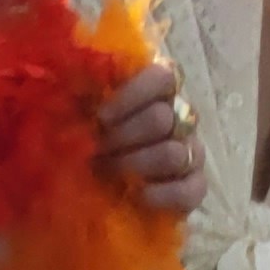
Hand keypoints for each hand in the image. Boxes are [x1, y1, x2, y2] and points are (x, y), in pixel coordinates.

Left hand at [94, 55, 206, 216]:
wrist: (91, 198)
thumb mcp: (79, 116)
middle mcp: (179, 116)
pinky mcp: (193, 186)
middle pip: (161, 118)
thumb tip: (76, 71)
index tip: (101, 117)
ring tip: (108, 173)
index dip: (134, 94)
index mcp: (155, 92)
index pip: (162, 77)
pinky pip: (191, 189)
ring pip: (173, 153)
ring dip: (136, 164)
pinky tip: (140, 196)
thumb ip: (81, 92)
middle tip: (97, 151)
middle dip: (124, 137)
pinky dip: (164, 194)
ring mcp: (190, 151)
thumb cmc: (88, 147)